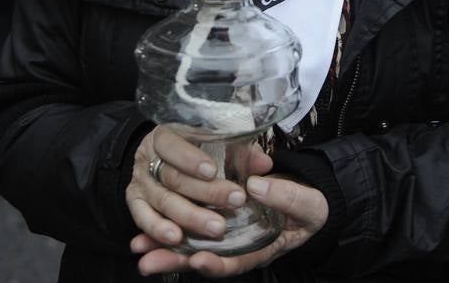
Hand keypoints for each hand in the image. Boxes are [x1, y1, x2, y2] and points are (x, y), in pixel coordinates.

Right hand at [125, 126, 260, 265]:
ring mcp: (140, 182)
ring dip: (189, 216)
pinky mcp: (135, 203)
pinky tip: (176, 239)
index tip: (213, 170)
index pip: (172, 144)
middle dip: (205, 192)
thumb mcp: (216, 143)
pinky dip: (157, 229)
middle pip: (173, 177)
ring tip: (215, 228)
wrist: (160, 159)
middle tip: (235, 201)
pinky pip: (142, 218)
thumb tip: (264, 164)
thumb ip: (239, 152)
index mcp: (166, 136)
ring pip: (162, 200)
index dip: (190, 158)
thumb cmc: (194, 149)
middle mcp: (148, 158)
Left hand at [132, 173, 327, 277]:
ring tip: (138, 250)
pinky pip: (190, 227)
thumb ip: (286, 197)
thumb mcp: (308, 204)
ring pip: (191, 246)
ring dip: (163, 247)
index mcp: (262, 248)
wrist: (309, 200)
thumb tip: (256, 185)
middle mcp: (239, 247)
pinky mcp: (216, 218)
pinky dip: (166, 229)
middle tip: (149, 263)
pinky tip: (143, 233)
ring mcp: (226, 236)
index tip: (199, 260)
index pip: (237, 262)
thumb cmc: (310, 207)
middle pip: (205, 259)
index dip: (217, 263)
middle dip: (176, 261)